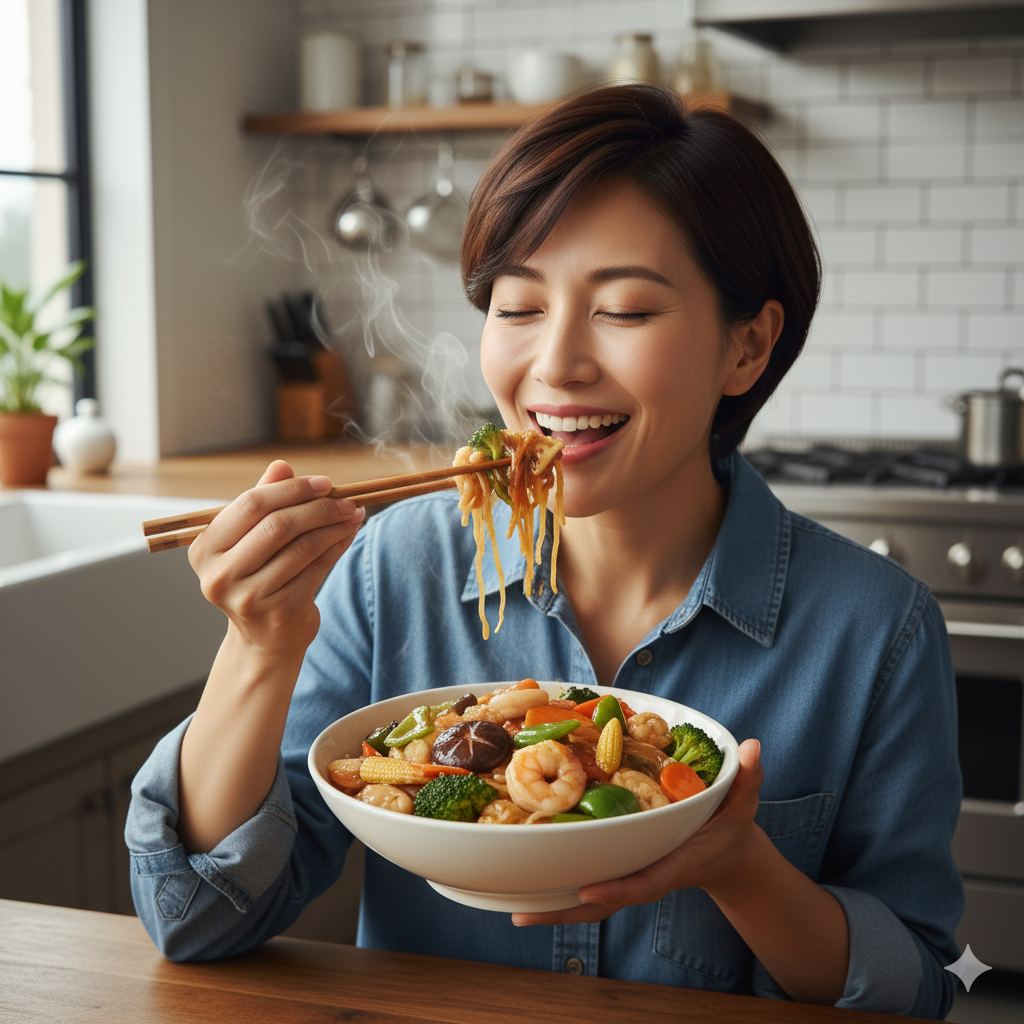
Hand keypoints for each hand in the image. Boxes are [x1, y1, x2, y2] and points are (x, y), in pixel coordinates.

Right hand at [188, 460, 364, 658]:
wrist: (264, 639)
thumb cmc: (258, 579)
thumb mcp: (250, 541)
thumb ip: (262, 503)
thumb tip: (281, 466)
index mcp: (205, 549)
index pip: (250, 504)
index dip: (292, 489)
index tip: (324, 482)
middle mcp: (220, 575)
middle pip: (277, 525)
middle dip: (318, 507)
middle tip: (345, 500)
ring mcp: (248, 597)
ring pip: (302, 546)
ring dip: (334, 526)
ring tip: (353, 514)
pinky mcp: (280, 611)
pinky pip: (317, 567)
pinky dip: (337, 546)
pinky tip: (348, 534)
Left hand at [511, 738, 763, 926]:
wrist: (727, 855)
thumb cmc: (731, 826)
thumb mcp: (744, 801)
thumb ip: (748, 777)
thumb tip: (754, 748)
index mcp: (675, 862)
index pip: (645, 880)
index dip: (616, 887)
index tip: (586, 890)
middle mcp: (648, 874)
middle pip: (605, 900)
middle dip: (566, 910)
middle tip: (524, 912)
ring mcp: (633, 877)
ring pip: (591, 901)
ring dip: (555, 907)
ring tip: (516, 912)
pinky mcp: (623, 872)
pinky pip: (589, 885)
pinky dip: (561, 891)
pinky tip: (528, 891)